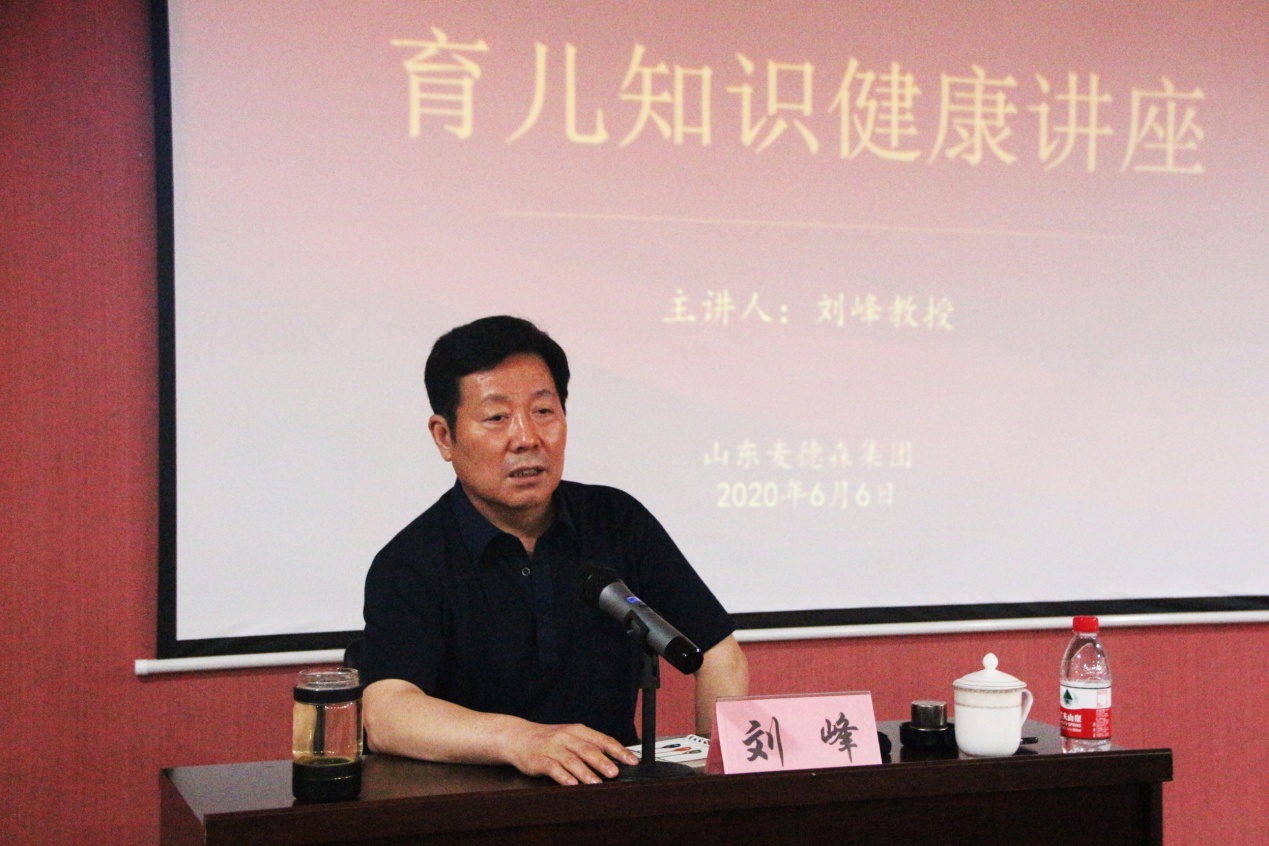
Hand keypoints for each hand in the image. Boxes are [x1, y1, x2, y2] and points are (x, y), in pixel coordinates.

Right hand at [503, 721, 638, 785]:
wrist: (518, 736)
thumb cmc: (550, 740)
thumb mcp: (571, 737)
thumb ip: (590, 747)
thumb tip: (616, 761)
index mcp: (578, 731)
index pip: (602, 740)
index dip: (618, 750)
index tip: (632, 761)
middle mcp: (566, 737)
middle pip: (587, 749)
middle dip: (602, 761)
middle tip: (615, 773)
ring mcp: (552, 748)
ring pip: (571, 760)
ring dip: (584, 772)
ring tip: (596, 783)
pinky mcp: (539, 759)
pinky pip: (552, 768)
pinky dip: (562, 776)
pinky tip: (571, 784)